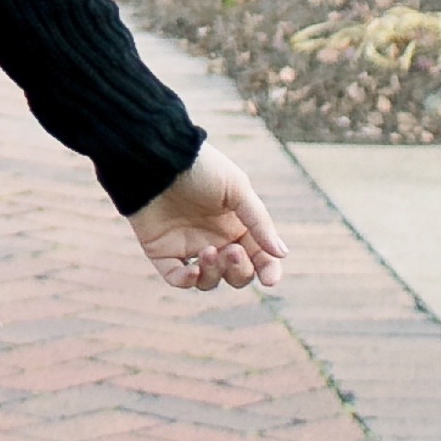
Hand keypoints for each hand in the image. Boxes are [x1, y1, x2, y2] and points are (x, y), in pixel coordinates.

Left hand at [127, 143, 287, 295]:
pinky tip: (192, 270)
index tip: (270, 279)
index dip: (267, 270)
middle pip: (236, 274)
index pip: (259, 256)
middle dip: (239, 270)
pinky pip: (177, 278)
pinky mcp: (162, 252)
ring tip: (208, 251)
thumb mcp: (237, 189)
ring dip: (214, 274)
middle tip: (232, 250)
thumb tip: (281, 254)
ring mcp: (188, 247)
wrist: (158, 159)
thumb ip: (259, 222)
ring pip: (209, 280)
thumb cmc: (201, 168)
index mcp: (237, 225)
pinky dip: (187, 280)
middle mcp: (215, 239)